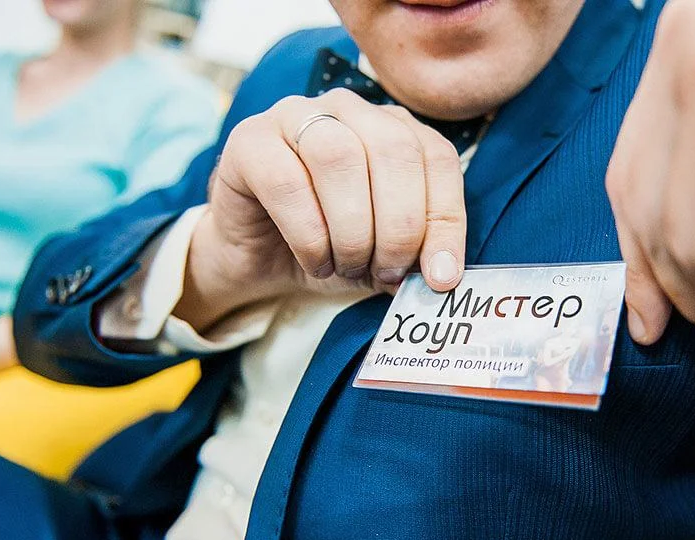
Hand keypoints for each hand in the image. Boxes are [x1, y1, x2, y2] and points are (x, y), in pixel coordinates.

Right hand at [174, 89, 465, 330]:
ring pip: (339, 157)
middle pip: (393, 149)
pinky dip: (310, 234)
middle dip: (400, 225)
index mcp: (394, 127)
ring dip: (353, 229)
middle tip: (388, 272)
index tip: (441, 276)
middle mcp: (349, 109)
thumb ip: (417, 255)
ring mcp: (295, 115)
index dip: (445, 220)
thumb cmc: (331, 247)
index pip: (437, 158)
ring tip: (350, 266)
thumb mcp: (386, 255)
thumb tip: (442, 274)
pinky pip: (286, 181)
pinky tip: (316, 261)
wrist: (259, 259)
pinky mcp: (249, 139)